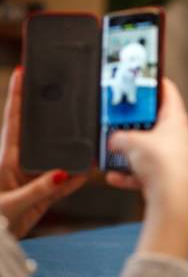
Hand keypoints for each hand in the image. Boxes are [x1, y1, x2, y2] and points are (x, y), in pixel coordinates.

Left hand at [0, 67, 86, 237]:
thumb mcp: (11, 204)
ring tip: (90, 134)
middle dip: (53, 114)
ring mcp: (35, 177)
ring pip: (58, 155)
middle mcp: (22, 163)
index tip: (23, 72)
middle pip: (41, 132)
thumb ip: (39, 190)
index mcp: (6, 158)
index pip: (13, 120)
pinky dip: (79, 177)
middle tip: (67, 93)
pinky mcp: (45, 193)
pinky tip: (90, 170)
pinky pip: (67, 181)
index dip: (17, 95)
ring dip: (73, 149)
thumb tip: (63, 173)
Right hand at [106, 78, 187, 258]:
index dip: (156, 83)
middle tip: (120, 116)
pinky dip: (129, 173)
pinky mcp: (167, 177)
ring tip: (113, 148)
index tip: (145, 77)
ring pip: (148, 148)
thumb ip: (119, 137)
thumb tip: (114, 139)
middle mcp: (179, 138)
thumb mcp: (132, 142)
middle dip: (136, 120)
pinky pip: (144, 171)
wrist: (171, 200)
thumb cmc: (164, 166)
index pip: (169, 92)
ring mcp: (173, 158)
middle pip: (155, 122)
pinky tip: (113, 176)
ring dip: (130, 149)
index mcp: (177, 121)